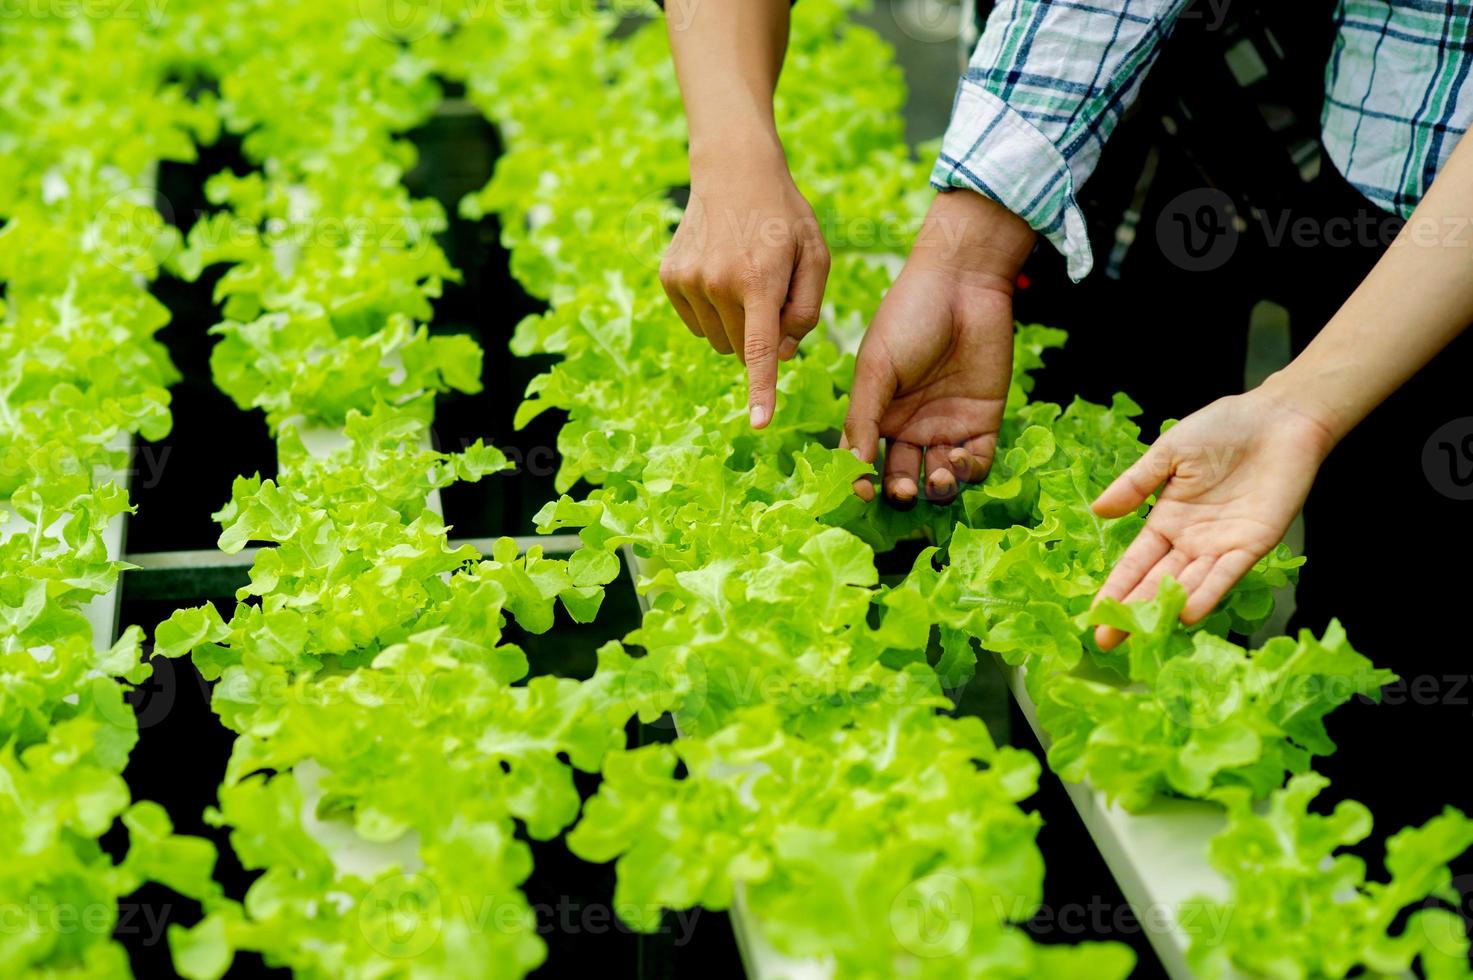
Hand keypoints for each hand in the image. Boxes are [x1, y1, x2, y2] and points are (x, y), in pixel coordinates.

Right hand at [659, 144, 829, 428]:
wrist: (733, 171)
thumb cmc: (785, 218)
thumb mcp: (816, 257)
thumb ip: (806, 311)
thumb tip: (780, 355)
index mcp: (759, 280)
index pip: (759, 349)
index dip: (761, 390)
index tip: (758, 422)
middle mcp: (717, 283)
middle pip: (742, 348)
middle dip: (759, 334)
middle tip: (770, 289)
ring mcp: (688, 280)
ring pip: (717, 339)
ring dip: (735, 324)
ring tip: (745, 276)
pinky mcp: (670, 277)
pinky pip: (695, 322)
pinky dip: (712, 310)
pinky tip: (721, 274)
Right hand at [844, 190, 1034, 503]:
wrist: (963, 282)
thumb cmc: (908, 317)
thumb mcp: (876, 367)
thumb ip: (863, 417)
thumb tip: (851, 466)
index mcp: (878, 413)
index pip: (865, 460)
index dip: (862, 481)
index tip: (863, 492)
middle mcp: (911, 425)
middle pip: (903, 476)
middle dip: (901, 491)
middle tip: (902, 489)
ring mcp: (948, 425)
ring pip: (940, 477)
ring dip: (937, 488)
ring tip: (937, 477)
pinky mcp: (983, 420)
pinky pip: (977, 462)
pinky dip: (969, 472)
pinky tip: (959, 461)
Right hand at [1091, 383, 1337, 648]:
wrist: (1278, 418)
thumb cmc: (1222, 429)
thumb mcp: (1168, 453)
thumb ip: (1136, 484)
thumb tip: (1097, 511)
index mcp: (1167, 520)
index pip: (1135, 562)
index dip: (1115, 588)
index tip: (1093, 616)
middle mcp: (1192, 541)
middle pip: (1157, 582)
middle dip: (1132, 611)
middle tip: (1107, 642)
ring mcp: (1221, 545)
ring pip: (1188, 584)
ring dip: (1166, 609)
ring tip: (1142, 634)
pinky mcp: (1253, 545)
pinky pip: (1227, 574)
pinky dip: (1209, 593)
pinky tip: (1189, 613)